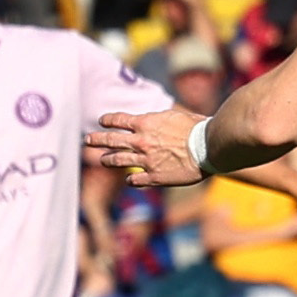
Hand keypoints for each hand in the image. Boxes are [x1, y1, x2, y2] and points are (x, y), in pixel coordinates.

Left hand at [90, 106, 209, 188]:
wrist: (208, 147)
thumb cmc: (198, 128)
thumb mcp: (176, 116)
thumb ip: (160, 119)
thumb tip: (155, 119)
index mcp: (145, 123)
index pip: (118, 120)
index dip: (108, 120)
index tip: (102, 121)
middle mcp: (141, 142)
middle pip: (111, 140)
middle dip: (96, 139)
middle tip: (87, 139)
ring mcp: (146, 160)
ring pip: (117, 160)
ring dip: (107, 160)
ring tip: (102, 159)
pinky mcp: (154, 177)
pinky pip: (135, 180)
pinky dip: (131, 180)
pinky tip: (130, 180)